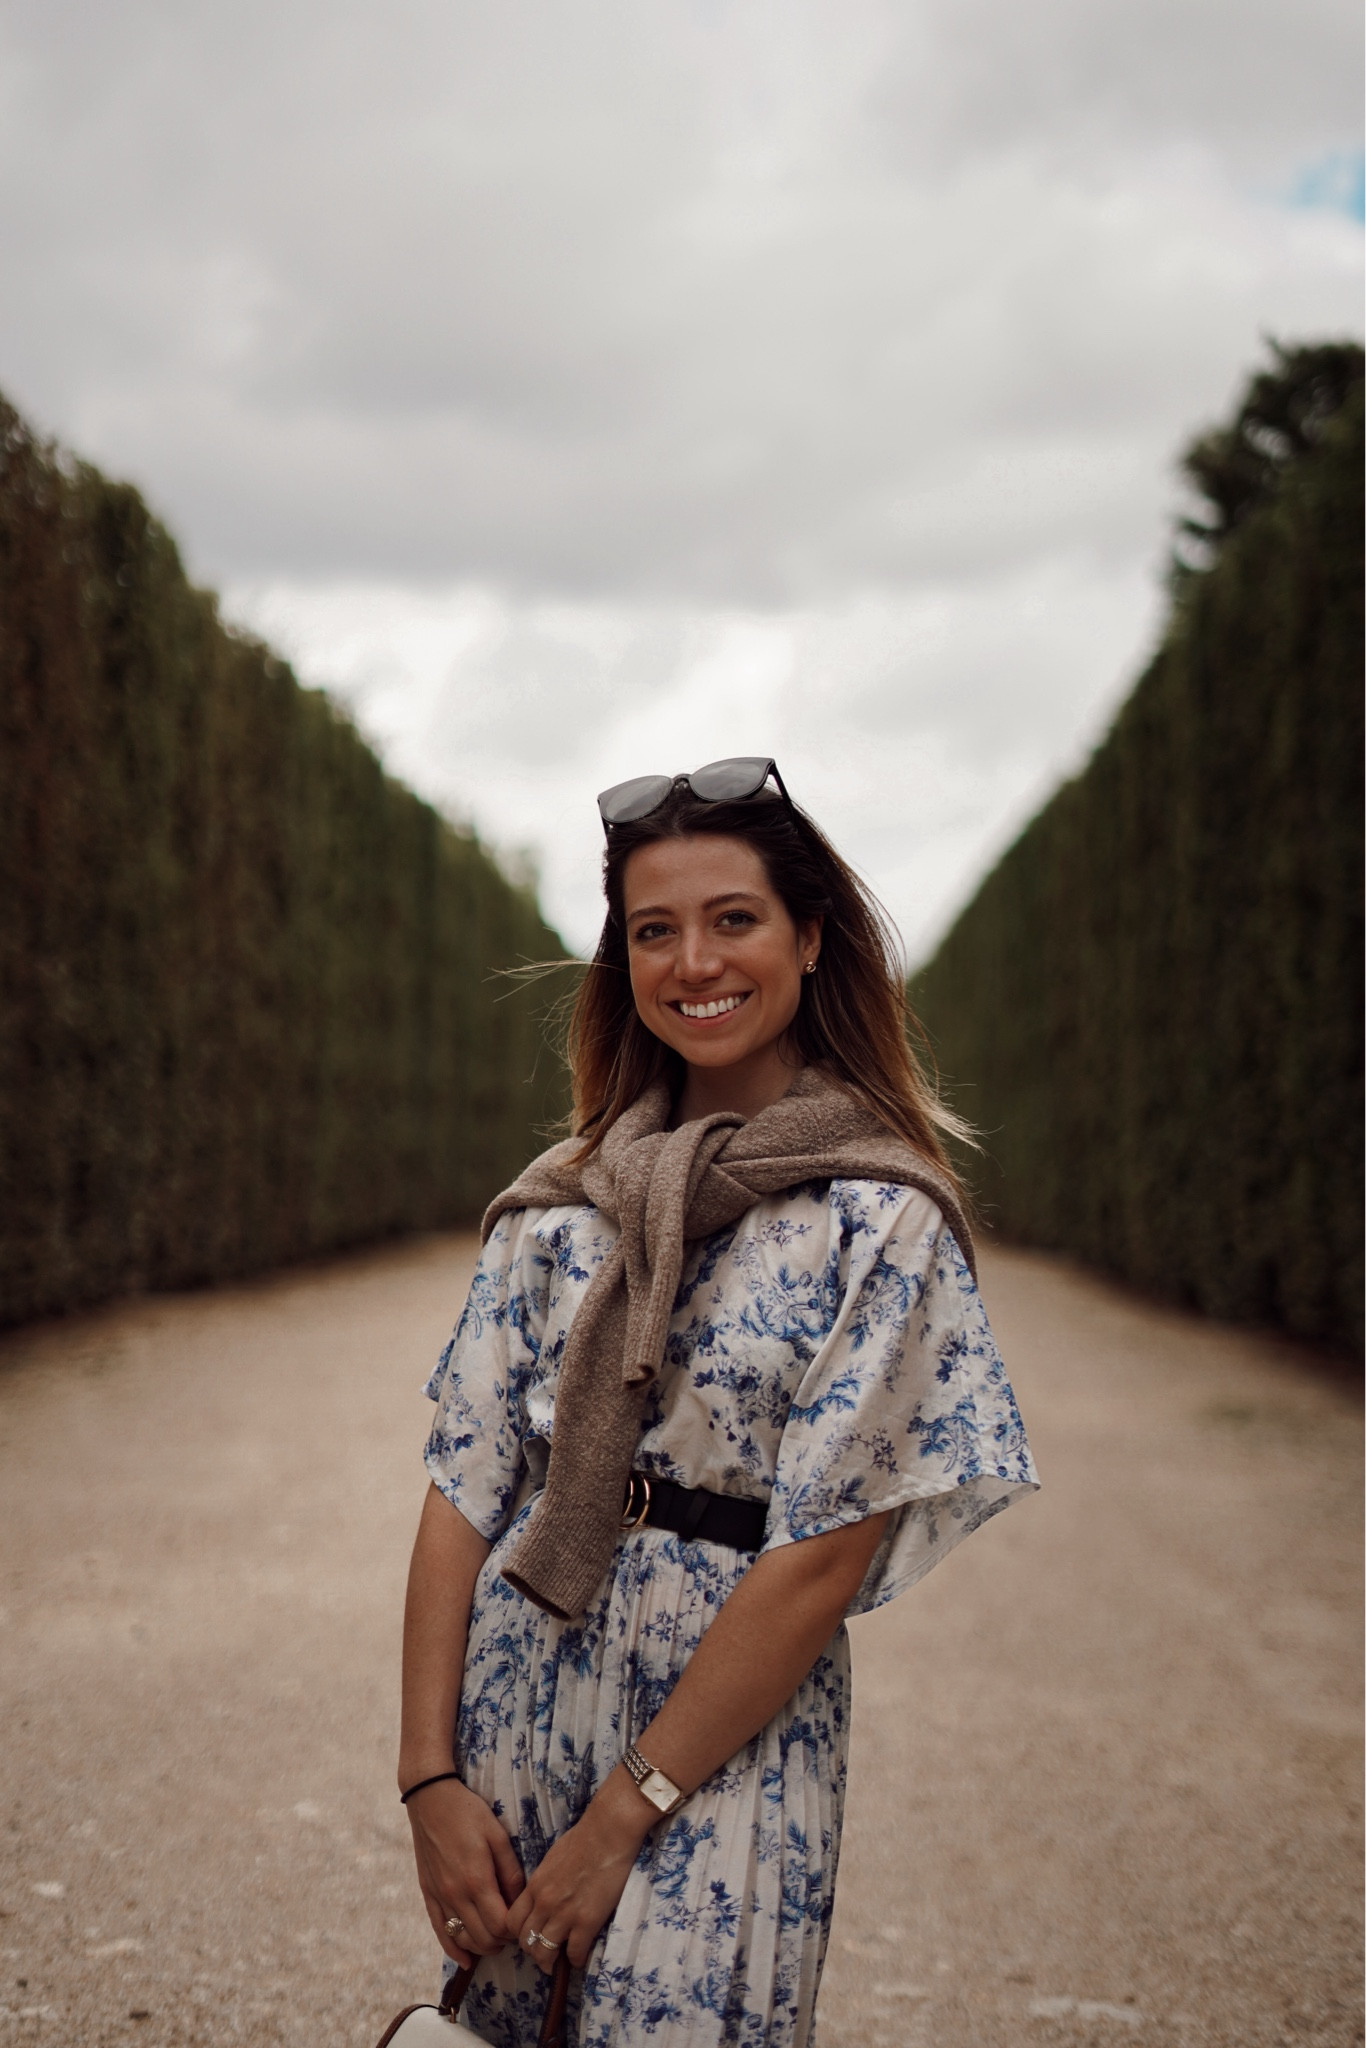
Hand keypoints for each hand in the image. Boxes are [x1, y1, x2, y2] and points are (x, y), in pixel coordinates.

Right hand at [406, 1777, 524, 1965]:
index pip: (501, 1925)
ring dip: (482, 1946)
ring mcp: (439, 1897)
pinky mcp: (428, 1894)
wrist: (430, 1800)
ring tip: (497, 1940)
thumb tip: (520, 1901)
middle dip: (502, 1942)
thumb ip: (511, 1872)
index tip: (524, 1922)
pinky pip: (440, 1931)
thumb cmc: (468, 1813)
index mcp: (477, 1880)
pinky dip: (454, 1949)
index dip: (516, 1930)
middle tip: (515, 1933)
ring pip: (463, 1939)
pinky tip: (465, 1959)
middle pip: (483, 1938)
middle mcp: (456, 1894)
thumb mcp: (498, 1836)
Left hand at [506, 1770, 653, 1971]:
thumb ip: (543, 1882)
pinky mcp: (587, 1921)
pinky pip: (575, 1953)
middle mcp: (545, 1903)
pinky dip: (576, 1961)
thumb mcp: (552, 1859)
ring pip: (545, 1953)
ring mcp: (565, 1914)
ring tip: (558, 1962)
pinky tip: (580, 1958)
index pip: (513, 1922)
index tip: (528, 1937)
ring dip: (550, 1961)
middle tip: (544, 1952)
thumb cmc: (583, 1839)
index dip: (518, 1935)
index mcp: (535, 1886)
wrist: (608, 1833)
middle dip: (533, 1951)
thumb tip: (542, 1896)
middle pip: (526, 1941)